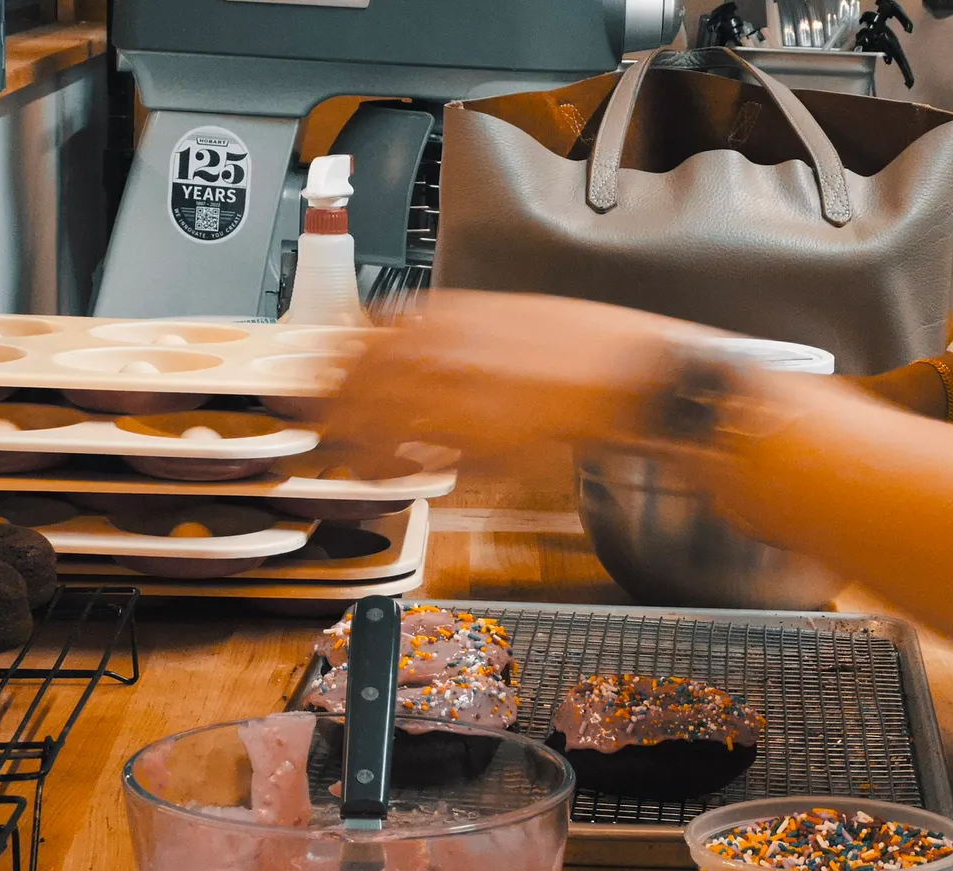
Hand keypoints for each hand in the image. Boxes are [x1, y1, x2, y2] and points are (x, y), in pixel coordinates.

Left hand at [320, 291, 720, 461]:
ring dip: (356, 443)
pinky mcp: (481, 439)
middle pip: (357, 379)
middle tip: (319, 429)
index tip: (321, 380)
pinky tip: (393, 474)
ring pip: (379, 422)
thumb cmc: (582, 348)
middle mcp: (446, 349)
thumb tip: (405, 342)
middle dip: (330, 406)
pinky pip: (418, 457)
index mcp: (451, 314)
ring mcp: (462, 394)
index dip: (334, 363)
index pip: (363, 335)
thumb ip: (450, 332)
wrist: (633, 374)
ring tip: (349, 461)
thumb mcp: (505, 319)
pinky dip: (396, 467)